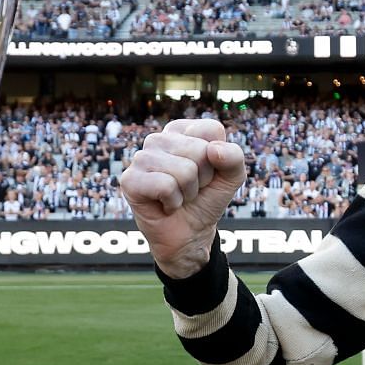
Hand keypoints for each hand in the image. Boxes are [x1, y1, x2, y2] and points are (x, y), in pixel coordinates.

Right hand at [119, 119, 247, 277]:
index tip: (206, 172)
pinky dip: (173, 202)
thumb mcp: (231, 176)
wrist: (191, 234)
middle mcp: (157, 139)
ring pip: (184, 170)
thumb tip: (213, 150)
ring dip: (188, 192)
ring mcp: (141, 158)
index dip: (217, 158)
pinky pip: (166, 186)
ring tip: (179, 196)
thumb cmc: (206, 200)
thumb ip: (234, 156)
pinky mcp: (130, 180)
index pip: (211, 130)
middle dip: (203, 177)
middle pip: (199, 151)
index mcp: (180, 130)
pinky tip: (165, 205)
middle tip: (191, 188)